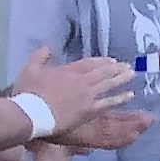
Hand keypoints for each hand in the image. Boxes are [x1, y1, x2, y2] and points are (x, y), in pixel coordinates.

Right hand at [10, 48, 143, 154]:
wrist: (32, 113)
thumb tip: (47, 47)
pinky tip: (130, 95)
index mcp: (67, 70)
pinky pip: (109, 102)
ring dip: (121, 79)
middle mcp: (81, 81)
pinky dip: (120, 98)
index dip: (101, 61)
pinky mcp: (90, 110)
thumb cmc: (28, 92)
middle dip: (115, 68)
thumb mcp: (29, 69)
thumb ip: (39, 56)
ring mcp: (87, 95)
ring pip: (108, 84)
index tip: (111, 60)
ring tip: (131, 75)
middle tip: (127, 66)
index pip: (88, 63)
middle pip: (102, 72)